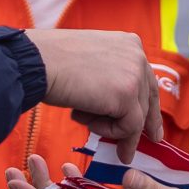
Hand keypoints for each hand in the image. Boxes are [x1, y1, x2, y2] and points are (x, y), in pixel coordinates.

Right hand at [24, 29, 162, 157]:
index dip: (148, 106)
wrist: (36, 62)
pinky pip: (128, 127)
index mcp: (129, 44)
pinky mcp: (127, 96)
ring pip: (136, 117)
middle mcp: (138, 56)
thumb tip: (117, 104)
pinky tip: (88, 123)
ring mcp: (135, 75)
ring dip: (111, 128)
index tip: (151, 127)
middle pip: (147, 99)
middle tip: (141, 144)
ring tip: (87, 124)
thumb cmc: (52, 62)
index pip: (146, 80)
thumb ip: (110, 77)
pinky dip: (108, 132)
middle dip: (144, 125)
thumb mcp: (91, 61)